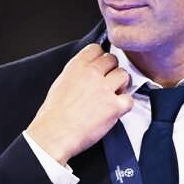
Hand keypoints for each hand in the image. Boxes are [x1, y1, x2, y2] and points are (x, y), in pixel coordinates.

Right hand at [26, 43, 132, 165]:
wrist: (54, 134)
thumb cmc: (53, 115)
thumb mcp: (60, 83)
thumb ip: (77, 73)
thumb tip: (89, 72)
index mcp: (76, 66)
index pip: (96, 48)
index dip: (100, 58)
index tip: (101, 65)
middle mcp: (92, 74)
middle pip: (113, 60)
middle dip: (112, 70)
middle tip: (108, 82)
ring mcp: (104, 89)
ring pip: (124, 76)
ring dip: (121, 85)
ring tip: (113, 96)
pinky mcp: (114, 106)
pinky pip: (129, 99)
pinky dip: (124, 105)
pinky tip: (115, 110)